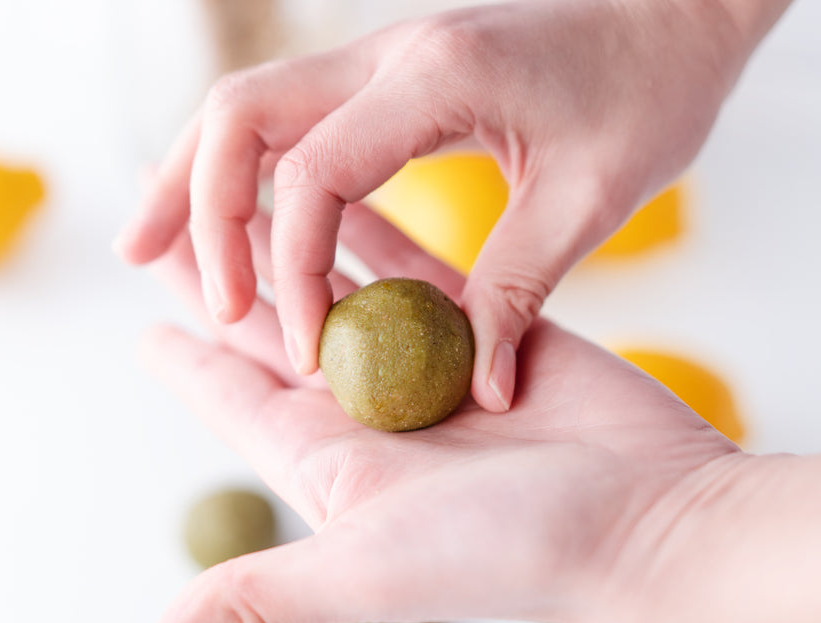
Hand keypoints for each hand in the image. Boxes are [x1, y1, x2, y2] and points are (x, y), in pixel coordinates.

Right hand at [115, 0, 770, 412]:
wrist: (672, 15)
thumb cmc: (648, 94)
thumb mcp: (590, 197)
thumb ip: (517, 290)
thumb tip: (476, 388)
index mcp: (435, 78)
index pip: (315, 173)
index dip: (293, 266)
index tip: (310, 345)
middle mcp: (389, 55)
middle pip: (242, 115)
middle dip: (196, 203)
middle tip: (158, 275)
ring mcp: (383, 58)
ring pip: (250, 104)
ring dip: (197, 173)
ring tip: (149, 240)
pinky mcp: (392, 77)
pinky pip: (293, 116)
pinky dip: (248, 166)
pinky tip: (236, 211)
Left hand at [133, 203, 741, 622]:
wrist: (648, 514)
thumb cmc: (510, 551)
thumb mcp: (363, 569)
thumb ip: (256, 597)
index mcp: (331, 461)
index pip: (235, 398)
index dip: (186, 362)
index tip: (145, 328)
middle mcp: (372, 410)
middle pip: (273, 324)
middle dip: (220, 269)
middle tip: (172, 211)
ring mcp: (428, 364)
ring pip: (341, 280)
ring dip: (293, 233)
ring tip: (250, 179)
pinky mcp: (485, 322)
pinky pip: (416, 263)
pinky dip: (377, 226)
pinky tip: (346, 183)